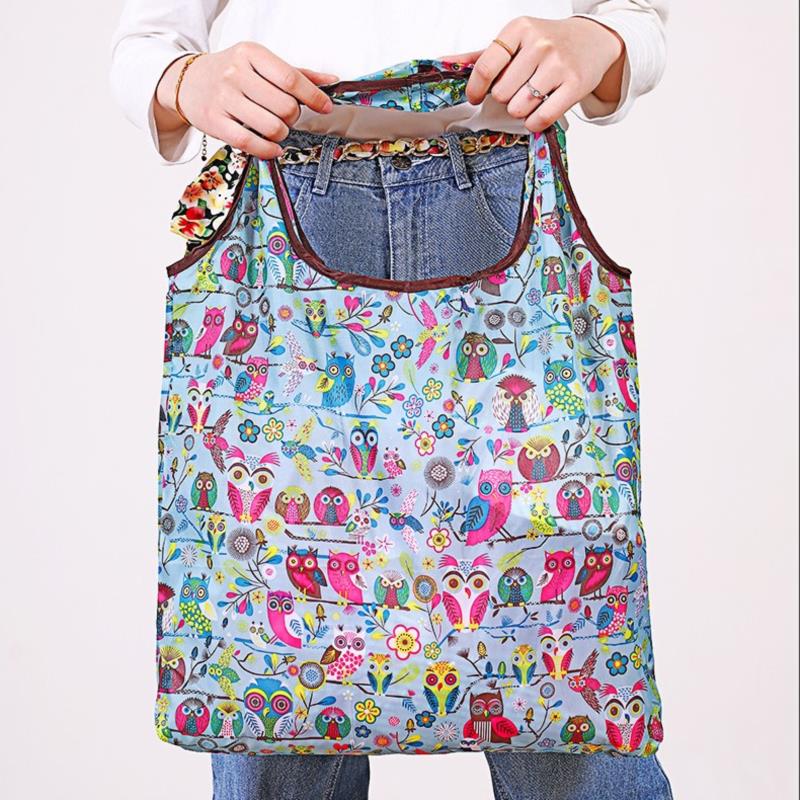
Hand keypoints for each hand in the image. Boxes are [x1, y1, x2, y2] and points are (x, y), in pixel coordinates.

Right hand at [155, 42, 338, 158]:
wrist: (187, 82)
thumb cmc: (231, 73)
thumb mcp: (260, 64)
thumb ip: (295, 73)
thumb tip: (330, 81)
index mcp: (251, 54)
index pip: (290, 79)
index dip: (313, 96)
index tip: (325, 107)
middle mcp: (236, 74)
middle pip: (284, 107)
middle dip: (293, 117)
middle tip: (287, 117)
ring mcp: (224, 98)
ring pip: (271, 127)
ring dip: (281, 134)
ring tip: (276, 130)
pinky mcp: (215, 122)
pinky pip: (250, 143)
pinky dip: (268, 150)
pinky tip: (273, 148)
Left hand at [443, 16, 625, 131]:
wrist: (593, 40)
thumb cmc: (548, 43)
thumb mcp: (516, 40)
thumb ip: (482, 55)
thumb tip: (446, 64)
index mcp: (520, 29)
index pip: (486, 68)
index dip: (476, 89)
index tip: (475, 96)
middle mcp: (540, 44)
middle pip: (501, 93)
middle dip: (504, 98)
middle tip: (517, 90)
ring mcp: (558, 64)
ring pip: (519, 108)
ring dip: (519, 110)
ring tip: (530, 97)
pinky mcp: (575, 85)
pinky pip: (540, 118)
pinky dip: (534, 122)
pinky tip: (539, 110)